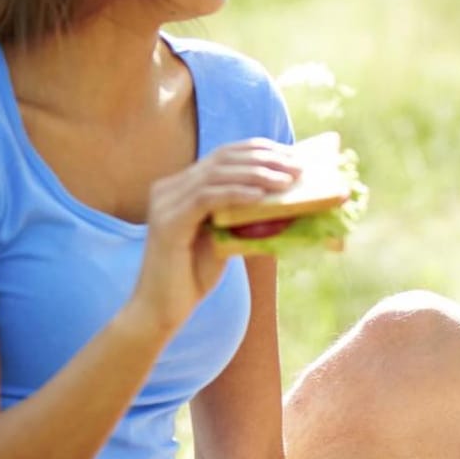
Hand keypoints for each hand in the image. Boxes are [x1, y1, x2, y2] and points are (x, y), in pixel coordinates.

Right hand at [130, 139, 299, 334]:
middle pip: (223, 159)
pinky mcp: (168, 222)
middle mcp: (170, 187)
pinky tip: (260, 197)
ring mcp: (165, 202)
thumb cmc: (195, 274)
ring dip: (256, 174)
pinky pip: (206, 198)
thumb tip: (286, 201)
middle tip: (297, 168)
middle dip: (264, 160)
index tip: (292, 156)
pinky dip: (236, 194)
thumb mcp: (227, 236)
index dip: (259, 150)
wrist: (162, 308)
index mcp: (182, 186)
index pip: (224, 154)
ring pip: (216, 175)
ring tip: (286, 181)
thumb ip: (245, 215)